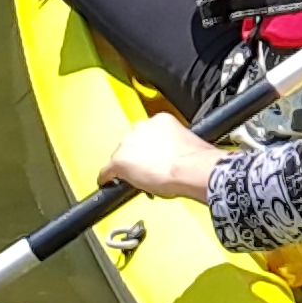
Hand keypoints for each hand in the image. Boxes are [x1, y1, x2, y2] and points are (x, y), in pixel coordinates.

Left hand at [101, 115, 223, 199]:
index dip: (148, 146)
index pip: (147, 132)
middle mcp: (142, 127)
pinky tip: (108, 183)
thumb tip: (174, 155)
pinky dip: (107, 178)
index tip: (153, 154)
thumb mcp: (185, 143)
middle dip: (137, 154)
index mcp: (160, 120)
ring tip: (137, 178)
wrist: (190, 169)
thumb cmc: (194, 160)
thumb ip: (174, 144)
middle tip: (147, 168)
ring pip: (121, 154)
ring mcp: (129, 143)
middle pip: (132, 142)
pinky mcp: (120, 160)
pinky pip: (107, 171)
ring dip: (127, 164)